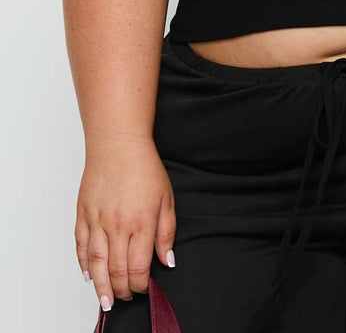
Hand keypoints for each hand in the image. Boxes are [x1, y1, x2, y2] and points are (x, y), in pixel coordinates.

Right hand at [75, 137, 176, 311]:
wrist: (119, 144)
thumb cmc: (145, 167)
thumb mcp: (166, 198)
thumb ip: (167, 232)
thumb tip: (167, 260)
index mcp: (141, 223)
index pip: (138, 268)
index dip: (141, 284)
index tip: (144, 288)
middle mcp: (117, 226)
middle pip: (116, 271)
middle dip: (121, 290)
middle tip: (125, 298)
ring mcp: (97, 221)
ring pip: (96, 264)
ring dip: (100, 287)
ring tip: (105, 300)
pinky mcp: (83, 215)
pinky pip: (80, 247)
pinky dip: (84, 264)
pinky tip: (89, 276)